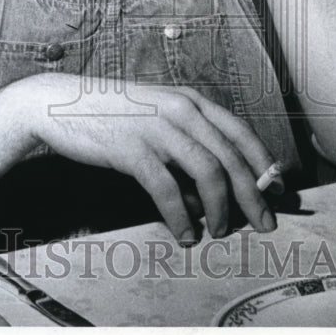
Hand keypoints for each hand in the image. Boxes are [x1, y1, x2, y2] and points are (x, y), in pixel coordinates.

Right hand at [11, 72, 277, 242]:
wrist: (58, 104)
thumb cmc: (110, 115)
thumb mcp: (154, 119)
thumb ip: (184, 148)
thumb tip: (208, 197)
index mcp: (190, 100)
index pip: (241, 133)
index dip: (264, 164)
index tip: (278, 191)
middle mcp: (181, 110)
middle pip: (232, 158)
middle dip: (253, 196)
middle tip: (264, 225)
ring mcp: (158, 128)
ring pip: (209, 173)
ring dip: (220, 210)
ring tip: (219, 232)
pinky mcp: (133, 150)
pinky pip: (168, 190)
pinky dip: (181, 217)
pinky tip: (184, 234)